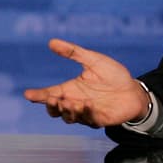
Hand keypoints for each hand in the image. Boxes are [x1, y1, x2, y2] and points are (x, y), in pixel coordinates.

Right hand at [22, 39, 147, 127]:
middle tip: (51, 98)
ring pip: (69, 117)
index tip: (28, 94)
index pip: (49, 93)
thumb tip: (51, 42)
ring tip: (69, 101)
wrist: (134, 90)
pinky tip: (87, 104)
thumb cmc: (113, 75)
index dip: (38, 95)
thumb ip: (73, 52)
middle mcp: (75, 102)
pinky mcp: (100, 120)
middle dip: (51, 106)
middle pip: (55, 110)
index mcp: (70, 89)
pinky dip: (86, 113)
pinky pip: (89, 120)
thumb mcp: (93, 60)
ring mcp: (86, 113)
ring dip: (67, 111)